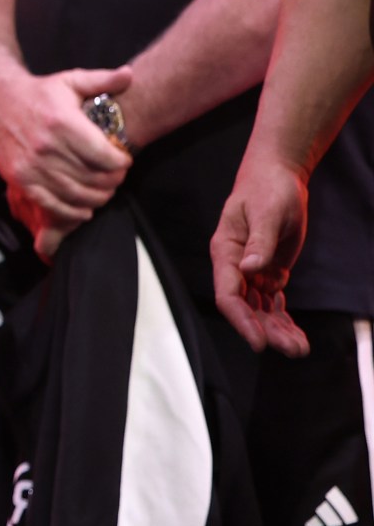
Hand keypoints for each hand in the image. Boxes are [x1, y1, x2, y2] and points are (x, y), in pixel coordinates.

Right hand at [0, 63, 132, 250]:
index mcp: (62, 122)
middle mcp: (46, 146)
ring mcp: (31, 165)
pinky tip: (84, 207)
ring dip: (97, 197)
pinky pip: (52, 204)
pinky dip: (73, 212)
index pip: (105, 156)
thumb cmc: (41, 93)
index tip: (124, 159)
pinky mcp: (19, 179)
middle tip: (116, 177)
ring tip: (103, 190)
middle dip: (113, 181)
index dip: (122, 163)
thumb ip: (103, 80)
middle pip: (94, 178)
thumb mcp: (71, 81)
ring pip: (77, 194)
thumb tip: (131, 75)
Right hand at [212, 146, 312, 355]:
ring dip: (277, 330)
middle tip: (292, 349)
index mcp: (225, 250)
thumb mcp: (267, 212)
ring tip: (299, 348)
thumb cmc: (267, 189)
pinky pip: (273, 302)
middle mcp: (235, 265)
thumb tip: (250, 268)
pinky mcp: (268, 271)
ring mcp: (251, 270)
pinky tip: (297, 335)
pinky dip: (283, 319)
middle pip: (245, 307)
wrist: (278, 177)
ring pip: (260, 309)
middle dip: (266, 331)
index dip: (241, 320)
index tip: (260, 341)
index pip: (227, 293)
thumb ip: (260, 241)